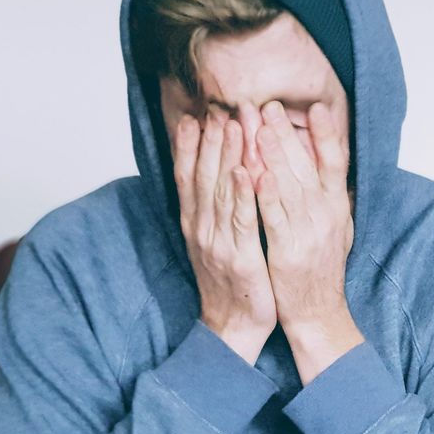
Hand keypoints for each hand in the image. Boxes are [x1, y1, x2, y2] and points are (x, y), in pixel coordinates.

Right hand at [173, 114, 276, 364]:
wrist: (233, 326)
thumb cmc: (230, 281)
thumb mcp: (214, 241)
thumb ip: (212, 209)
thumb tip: (214, 175)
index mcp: (195, 223)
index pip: (188, 176)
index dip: (190, 145)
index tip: (195, 114)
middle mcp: (201, 228)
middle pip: (203, 176)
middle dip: (211, 139)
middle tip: (218, 107)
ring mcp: (218, 242)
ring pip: (221, 191)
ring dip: (226, 155)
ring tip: (233, 124)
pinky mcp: (240, 256)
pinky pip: (241, 220)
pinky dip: (241, 194)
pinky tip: (245, 170)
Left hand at [254, 100, 361, 383]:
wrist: (318, 314)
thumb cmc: (321, 269)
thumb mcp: (337, 228)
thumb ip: (331, 197)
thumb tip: (331, 166)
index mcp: (337, 207)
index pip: (336, 162)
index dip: (327, 134)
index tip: (316, 107)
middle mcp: (327, 215)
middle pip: (307, 166)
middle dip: (286, 133)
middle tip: (268, 105)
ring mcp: (309, 232)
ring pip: (290, 185)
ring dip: (274, 154)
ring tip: (258, 125)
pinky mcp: (288, 250)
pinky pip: (275, 217)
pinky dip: (266, 194)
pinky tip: (255, 172)